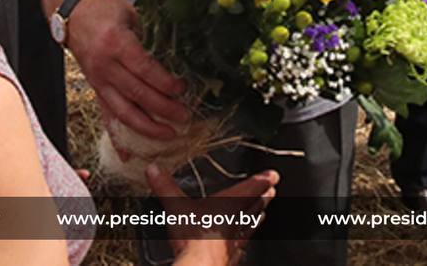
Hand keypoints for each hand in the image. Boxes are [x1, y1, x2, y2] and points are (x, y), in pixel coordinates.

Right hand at [64, 0, 187, 140]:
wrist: (73, 15)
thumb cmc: (104, 11)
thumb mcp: (129, 15)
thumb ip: (145, 40)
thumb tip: (167, 65)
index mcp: (116, 43)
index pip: (144, 69)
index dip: (165, 83)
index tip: (182, 90)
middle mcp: (105, 65)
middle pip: (137, 93)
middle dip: (163, 109)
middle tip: (184, 116)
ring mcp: (99, 80)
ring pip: (123, 111)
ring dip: (147, 127)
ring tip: (168, 134)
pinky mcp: (96, 89)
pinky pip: (107, 116)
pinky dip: (118, 137)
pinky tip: (129, 155)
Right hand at [147, 163, 277, 265]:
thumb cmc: (196, 238)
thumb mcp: (176, 206)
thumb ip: (165, 186)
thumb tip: (153, 169)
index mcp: (228, 204)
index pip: (250, 188)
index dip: (262, 180)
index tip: (273, 175)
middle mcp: (236, 221)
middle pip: (254, 206)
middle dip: (263, 197)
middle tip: (272, 192)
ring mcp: (235, 241)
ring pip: (250, 225)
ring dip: (256, 218)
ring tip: (262, 214)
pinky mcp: (231, 257)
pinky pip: (241, 246)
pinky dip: (243, 242)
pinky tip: (241, 246)